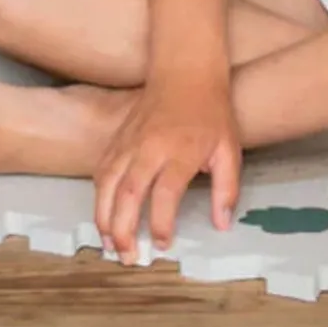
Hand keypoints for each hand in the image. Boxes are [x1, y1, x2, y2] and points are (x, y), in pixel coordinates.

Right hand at [94, 67, 240, 263]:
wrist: (186, 69)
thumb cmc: (211, 111)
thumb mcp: (229, 149)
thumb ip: (226, 189)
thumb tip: (222, 224)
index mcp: (181, 151)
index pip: (165, 195)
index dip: (162, 225)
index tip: (164, 244)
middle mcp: (150, 147)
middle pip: (128, 194)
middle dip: (123, 231)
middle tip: (128, 256)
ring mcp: (130, 141)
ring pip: (107, 184)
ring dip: (103, 217)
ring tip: (108, 243)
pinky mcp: (118, 137)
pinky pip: (101, 169)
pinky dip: (98, 195)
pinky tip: (103, 212)